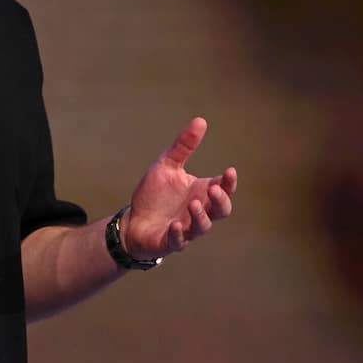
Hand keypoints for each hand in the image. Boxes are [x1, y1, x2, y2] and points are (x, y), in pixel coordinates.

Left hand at [120, 117, 236, 259]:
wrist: (133, 220)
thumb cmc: (155, 194)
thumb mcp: (167, 166)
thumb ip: (183, 147)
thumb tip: (201, 120)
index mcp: (201, 193)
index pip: (223, 188)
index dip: (229, 182)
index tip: (229, 170)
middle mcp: (198, 212)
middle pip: (221, 210)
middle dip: (221, 201)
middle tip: (213, 188)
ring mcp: (186, 228)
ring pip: (202, 227)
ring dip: (200, 216)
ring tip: (194, 203)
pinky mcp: (170, 241)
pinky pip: (179, 241)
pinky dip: (179, 235)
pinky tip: (175, 226)